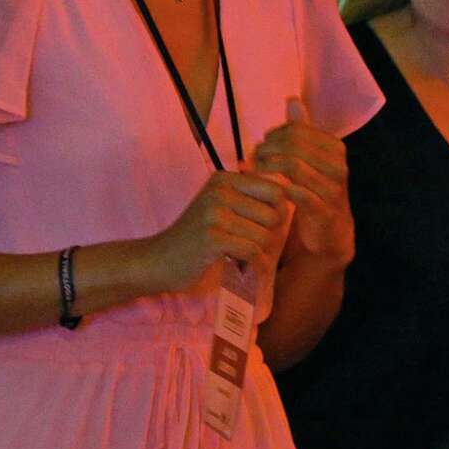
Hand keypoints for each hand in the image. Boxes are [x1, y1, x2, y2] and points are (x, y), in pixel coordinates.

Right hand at [143, 169, 288, 293]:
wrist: (159, 261)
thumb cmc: (196, 239)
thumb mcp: (220, 209)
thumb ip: (249, 202)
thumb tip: (289, 205)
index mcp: (224, 179)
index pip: (275, 191)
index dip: (277, 214)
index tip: (263, 231)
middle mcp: (220, 189)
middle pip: (274, 214)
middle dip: (270, 237)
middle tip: (255, 250)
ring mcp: (215, 212)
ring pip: (264, 235)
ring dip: (261, 254)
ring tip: (246, 260)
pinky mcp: (213, 237)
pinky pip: (252, 251)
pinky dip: (254, 266)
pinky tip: (244, 270)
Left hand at [253, 99, 352, 262]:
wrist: (330, 232)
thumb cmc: (315, 190)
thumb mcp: (309, 158)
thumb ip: (301, 130)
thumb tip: (292, 99)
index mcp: (335, 148)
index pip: (297, 129)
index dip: (273, 135)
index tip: (260, 146)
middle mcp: (338, 165)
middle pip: (293, 144)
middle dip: (267, 149)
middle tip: (252, 159)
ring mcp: (333, 188)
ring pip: (293, 166)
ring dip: (267, 167)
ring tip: (255, 172)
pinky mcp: (324, 210)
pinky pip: (296, 192)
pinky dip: (276, 188)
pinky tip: (265, 189)